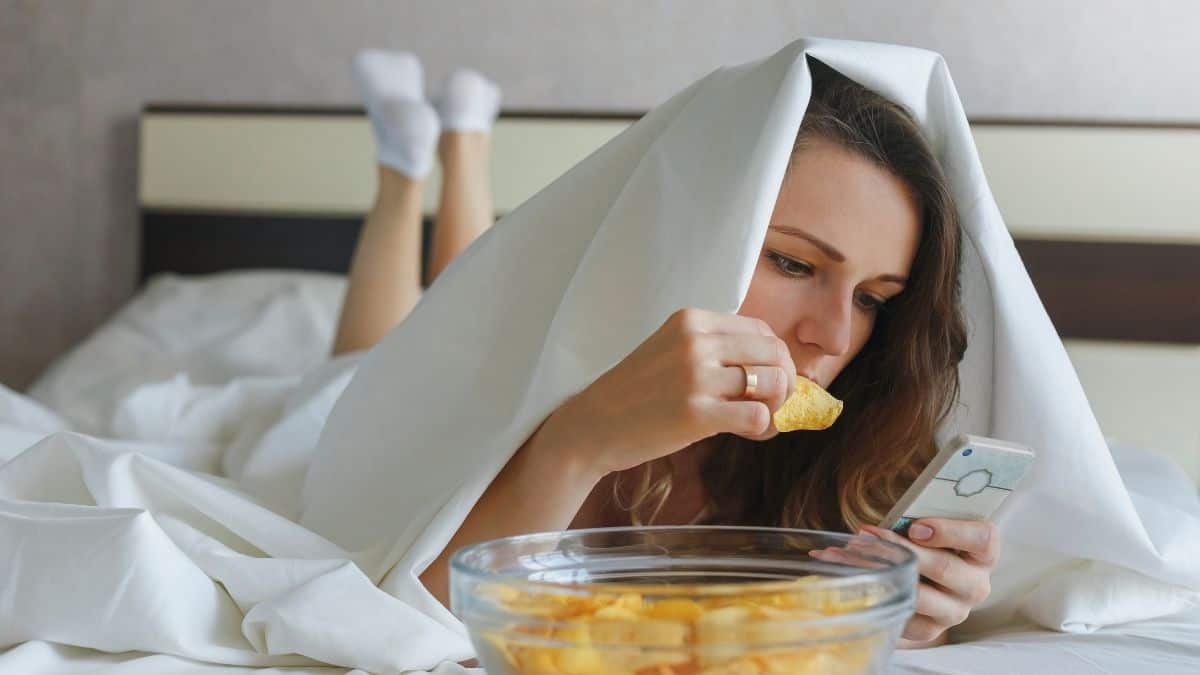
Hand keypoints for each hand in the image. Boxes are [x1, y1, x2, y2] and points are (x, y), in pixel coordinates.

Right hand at [538, 308, 796, 477]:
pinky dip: (764, 428)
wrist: (591, 426)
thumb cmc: (633, 393)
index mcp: (691, 320)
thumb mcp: (670, 350)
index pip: (762, 330)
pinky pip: (758, 416)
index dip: (776, 358)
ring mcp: (696, 377)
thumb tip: (773, 367)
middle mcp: (695, 342)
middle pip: (774, 354)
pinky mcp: (696, 414)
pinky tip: (749, 433)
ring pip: (773, 383)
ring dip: (777, 406)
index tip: (770, 379)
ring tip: (759, 420)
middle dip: (785, 381)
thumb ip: (714, 349)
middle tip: (773, 403)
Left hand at [859, 520, 998, 647]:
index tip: (915, 527)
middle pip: (944, 567)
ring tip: (852, 553)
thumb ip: (918, 517)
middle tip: (867, 534)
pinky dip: (876, 593)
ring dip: (883, 572)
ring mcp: (954, 611)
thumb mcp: (930, 526)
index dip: (950, 531)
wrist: (920, 583)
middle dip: (902, 548)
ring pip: (922, 595)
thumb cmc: (926, 544)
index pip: (983, 539)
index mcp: (983, 554)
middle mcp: (975, 586)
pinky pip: (904, 614)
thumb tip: (883, 518)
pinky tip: (855, 576)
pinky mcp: (929, 630)